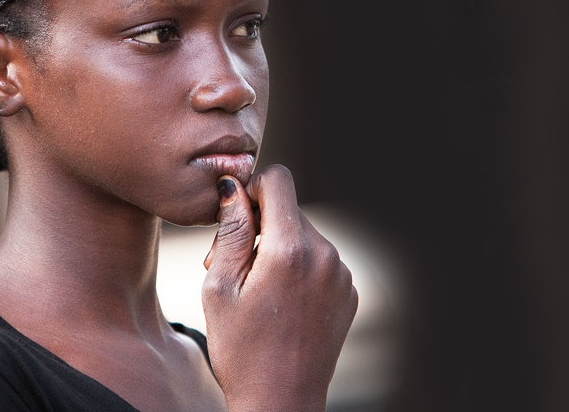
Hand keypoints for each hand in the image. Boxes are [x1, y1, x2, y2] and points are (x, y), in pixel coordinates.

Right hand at [201, 165, 357, 411]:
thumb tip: (233, 186)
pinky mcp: (349, 292)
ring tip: (258, 291)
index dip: (252, 190)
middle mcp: (325, 255)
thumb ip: (229, 230)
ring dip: (280, 249)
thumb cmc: (241, 351)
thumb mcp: (219, 287)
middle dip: (261, 226)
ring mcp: (342, 275)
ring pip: (305, 236)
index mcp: (290, 249)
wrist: (281, 403)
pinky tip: (282, 305)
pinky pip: (320, 261)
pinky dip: (300, 270)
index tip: (237, 219)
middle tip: (236, 268)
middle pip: (290, 210)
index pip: (278, 179)